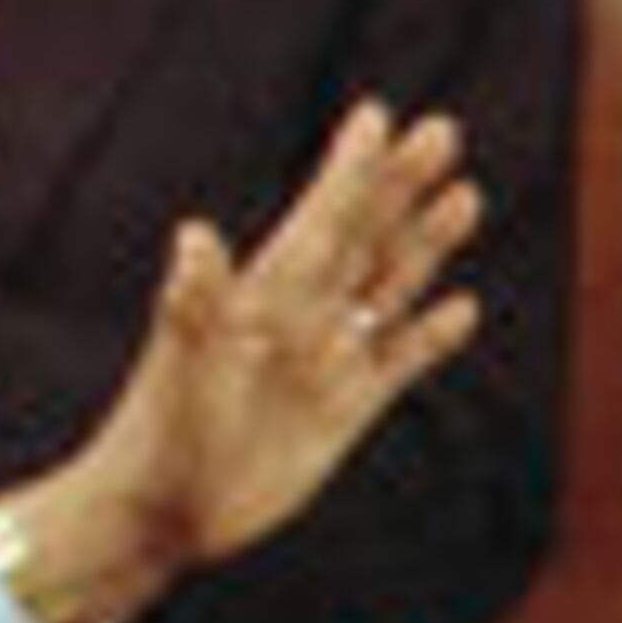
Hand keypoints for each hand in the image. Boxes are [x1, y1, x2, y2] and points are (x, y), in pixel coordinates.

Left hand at [0, 104, 481, 622]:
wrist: (159, 509)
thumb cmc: (157, 434)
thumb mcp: (180, 365)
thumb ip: (195, 302)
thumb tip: (195, 234)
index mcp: (260, 294)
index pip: (319, 218)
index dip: (349, 168)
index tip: (377, 113)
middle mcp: (297, 317)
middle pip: (363, 236)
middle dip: (401, 186)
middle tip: (442, 130)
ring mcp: (322, 362)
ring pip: (387, 288)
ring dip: (425, 244)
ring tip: (464, 195)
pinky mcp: (342, 412)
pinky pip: (396, 363)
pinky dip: (429, 337)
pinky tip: (460, 308)